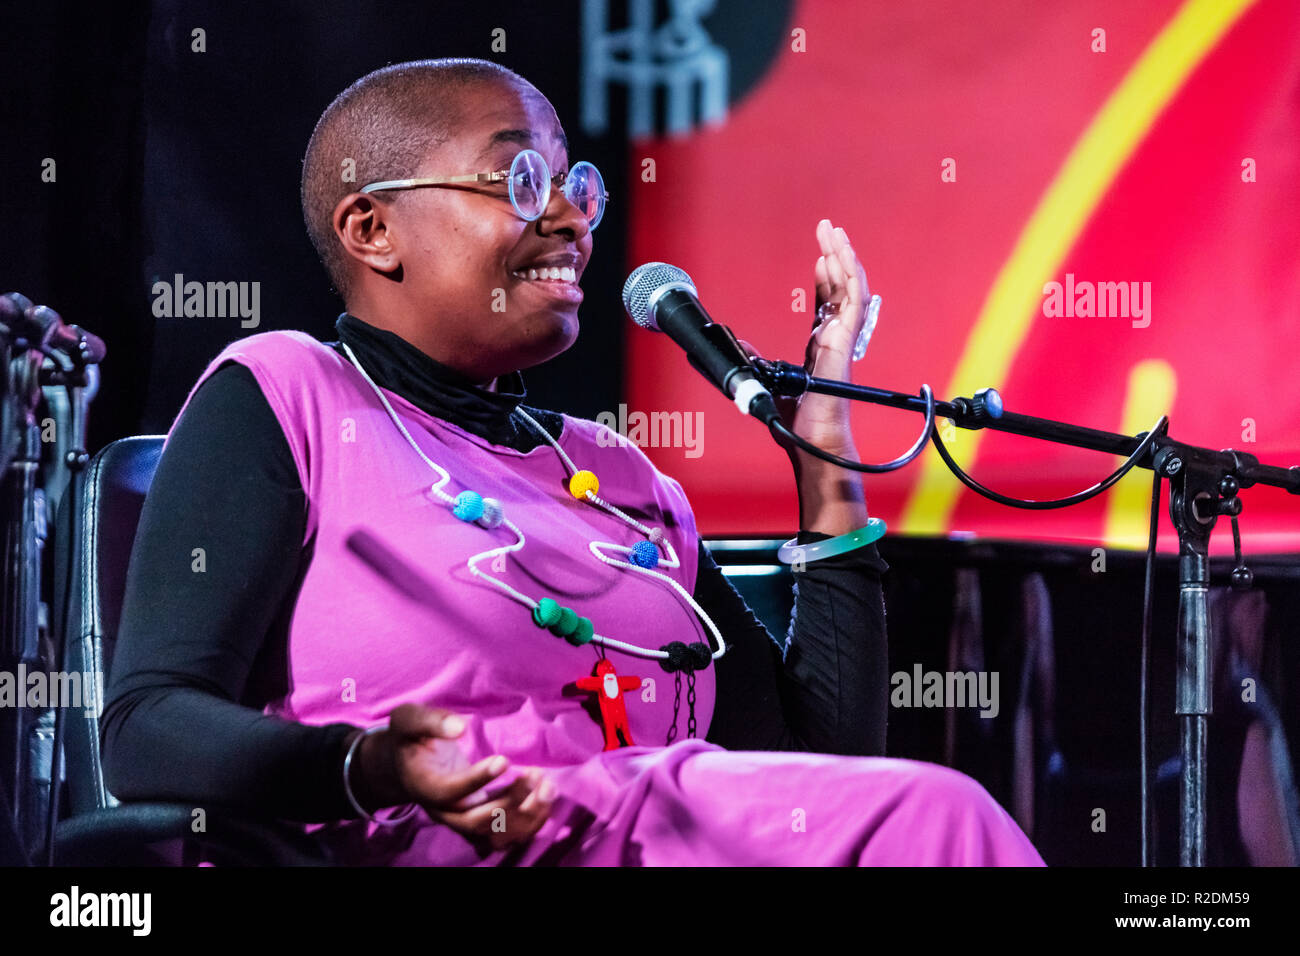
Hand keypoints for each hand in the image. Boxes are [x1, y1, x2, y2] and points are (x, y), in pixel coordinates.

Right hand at [350, 703, 557, 850]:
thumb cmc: (410, 738)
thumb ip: (431, 721)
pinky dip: (529, 822)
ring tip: (547, 786)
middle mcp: (443, 812)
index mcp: (425, 787)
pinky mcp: (478, 821)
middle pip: (476, 822)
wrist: (404, 765)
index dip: (478, 780)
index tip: (505, 760)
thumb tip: (460, 727)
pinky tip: (545, 795)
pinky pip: (505, 835)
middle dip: (509, 802)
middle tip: (535, 774)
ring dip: (525, 816)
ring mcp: (461, 821)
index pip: (451, 793)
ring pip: (494, 835)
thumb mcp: (408, 720)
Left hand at [738, 219, 868, 456]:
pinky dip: (851, 276)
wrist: (807, 439)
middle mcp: (835, 338)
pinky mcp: (844, 341)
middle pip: (841, 289)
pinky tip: (842, 256)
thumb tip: (734, 343)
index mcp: (821, 347)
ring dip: (844, 258)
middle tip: (828, 230)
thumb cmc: (793, 421)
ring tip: (835, 233)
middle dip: (835, 257)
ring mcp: (842, 339)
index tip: (819, 258)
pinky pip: (855, 302)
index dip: (825, 279)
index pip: (828, 304)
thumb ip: (754, 359)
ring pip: (851, 288)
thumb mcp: (765, 379)